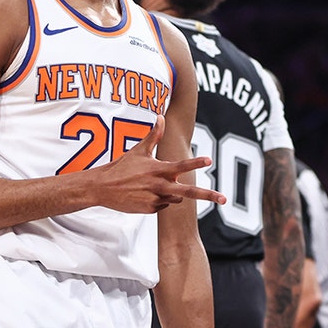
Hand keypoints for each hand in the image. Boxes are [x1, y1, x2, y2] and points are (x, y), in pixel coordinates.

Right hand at [97, 115, 225, 212]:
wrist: (103, 188)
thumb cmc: (122, 167)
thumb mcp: (138, 150)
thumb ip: (153, 135)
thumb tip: (161, 116)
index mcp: (158, 169)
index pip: (181, 166)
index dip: (195, 162)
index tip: (209, 160)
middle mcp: (160, 186)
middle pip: (189, 192)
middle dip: (208, 195)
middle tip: (224, 199)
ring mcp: (156, 200)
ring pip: (177, 199)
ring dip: (173, 193)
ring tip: (153, 186)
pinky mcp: (150, 210)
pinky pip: (164, 206)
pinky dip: (160, 200)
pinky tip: (145, 194)